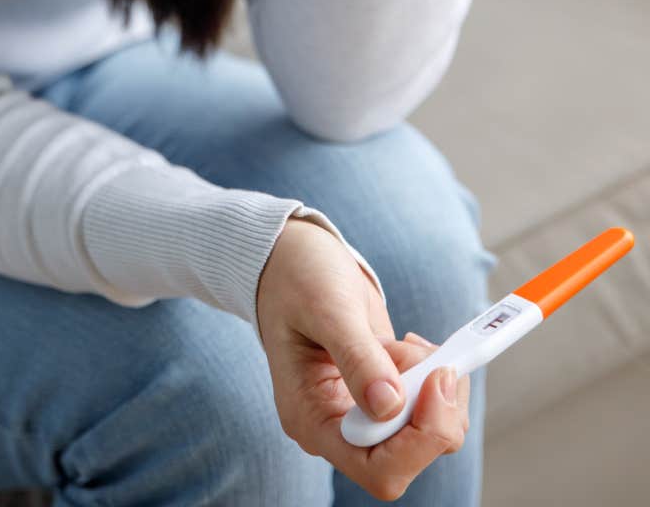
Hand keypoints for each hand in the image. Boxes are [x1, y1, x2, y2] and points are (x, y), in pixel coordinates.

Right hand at [257, 218, 470, 500]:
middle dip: (432, 403)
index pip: (377, 468)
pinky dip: (433, 371)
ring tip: (403, 341)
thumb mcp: (327, 310)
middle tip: (421, 350)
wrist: (293, 259)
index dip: (418, 438)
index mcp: (312, 420)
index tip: (434, 380)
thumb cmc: (297, 279)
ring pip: (430, 430)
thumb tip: (389, 406)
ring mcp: (362, 411)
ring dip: (433, 381)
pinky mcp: (383, 393)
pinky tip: (406, 344)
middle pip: (411, 454)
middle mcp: (338, 425)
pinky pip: (430, 404)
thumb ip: (358, 358)